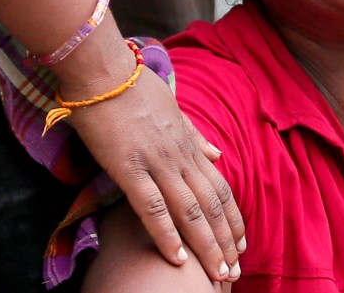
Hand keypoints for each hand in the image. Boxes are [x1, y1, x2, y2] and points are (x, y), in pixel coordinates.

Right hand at [55, 26, 245, 282]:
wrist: (103, 70)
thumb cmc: (132, 87)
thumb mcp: (173, 109)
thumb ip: (195, 135)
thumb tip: (218, 154)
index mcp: (188, 143)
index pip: (219, 187)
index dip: (232, 217)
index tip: (240, 243)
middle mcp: (179, 156)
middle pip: (211, 205)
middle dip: (225, 241)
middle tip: (235, 272)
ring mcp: (157, 162)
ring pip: (191, 211)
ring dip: (207, 246)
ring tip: (218, 274)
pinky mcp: (129, 168)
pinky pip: (153, 207)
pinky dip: (168, 235)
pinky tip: (177, 259)